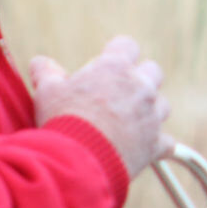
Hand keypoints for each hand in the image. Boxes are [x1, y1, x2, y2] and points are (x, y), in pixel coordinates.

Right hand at [29, 36, 171, 177]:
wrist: (78, 163)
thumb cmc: (62, 121)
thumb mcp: (47, 92)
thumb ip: (47, 73)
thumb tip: (40, 62)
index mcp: (115, 67)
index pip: (127, 45)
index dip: (118, 53)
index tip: (108, 65)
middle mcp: (140, 86)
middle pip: (153, 71)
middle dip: (140, 80)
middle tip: (120, 95)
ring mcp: (151, 115)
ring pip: (162, 105)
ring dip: (150, 111)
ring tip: (128, 123)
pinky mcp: (156, 144)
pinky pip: (166, 142)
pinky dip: (156, 145)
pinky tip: (142, 150)